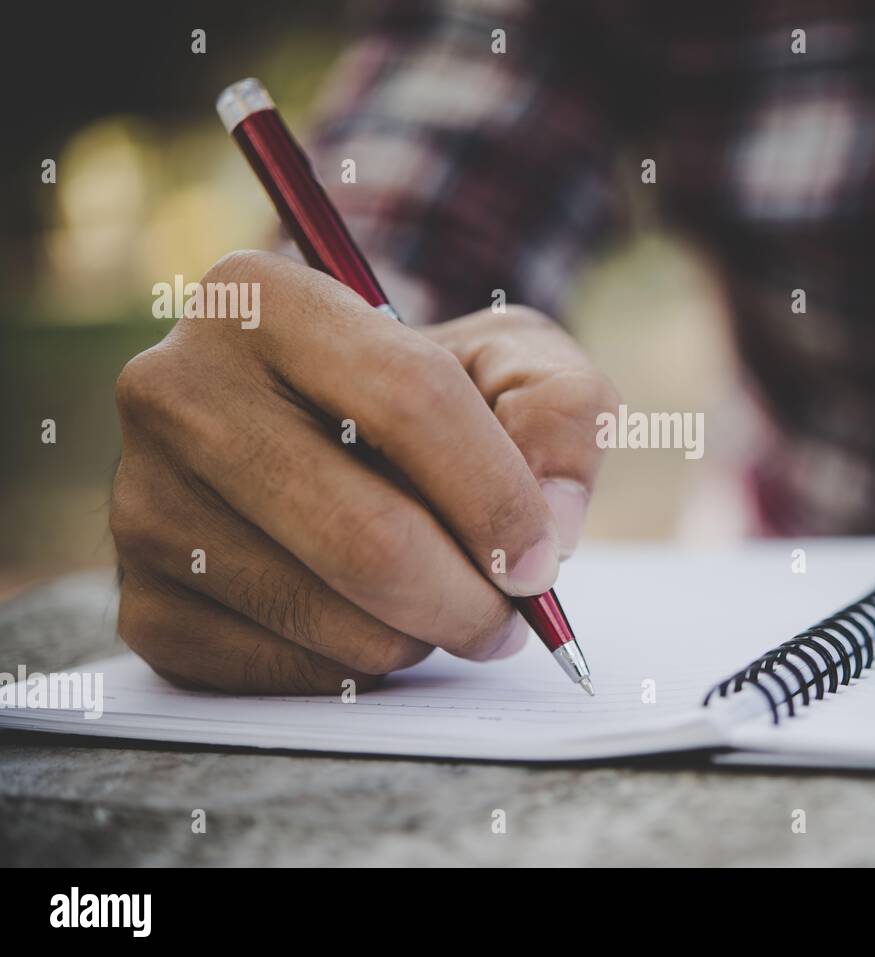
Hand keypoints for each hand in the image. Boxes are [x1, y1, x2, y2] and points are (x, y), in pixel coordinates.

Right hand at [110, 250, 616, 692]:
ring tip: (438, 603)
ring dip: (417, 636)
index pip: (410, 401)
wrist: (320, 425)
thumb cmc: (426, 391)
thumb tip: (551, 523)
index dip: (498, 499)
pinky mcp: (141, 596)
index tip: (540, 562)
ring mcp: (143, 498)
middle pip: (365, 535)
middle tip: (508, 619)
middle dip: (468, 601)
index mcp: (267, 299)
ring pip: (328, 616)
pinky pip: (277, 670)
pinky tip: (369, 623)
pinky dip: (353, 669)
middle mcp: (177, 390)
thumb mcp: (510, 360)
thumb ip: (561, 413)